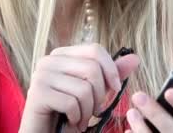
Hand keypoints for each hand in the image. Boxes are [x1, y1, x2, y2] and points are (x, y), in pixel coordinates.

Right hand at [19, 43, 139, 132]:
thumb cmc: (70, 112)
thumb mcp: (95, 91)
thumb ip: (112, 74)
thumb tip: (135, 58)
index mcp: (62, 55)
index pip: (95, 50)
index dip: (111, 69)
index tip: (116, 88)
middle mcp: (48, 61)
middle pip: (91, 69)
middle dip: (100, 95)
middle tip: (94, 110)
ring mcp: (41, 76)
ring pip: (83, 88)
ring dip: (88, 110)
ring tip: (82, 118)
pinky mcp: (37, 94)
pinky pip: (71, 103)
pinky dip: (77, 117)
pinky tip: (71, 122)